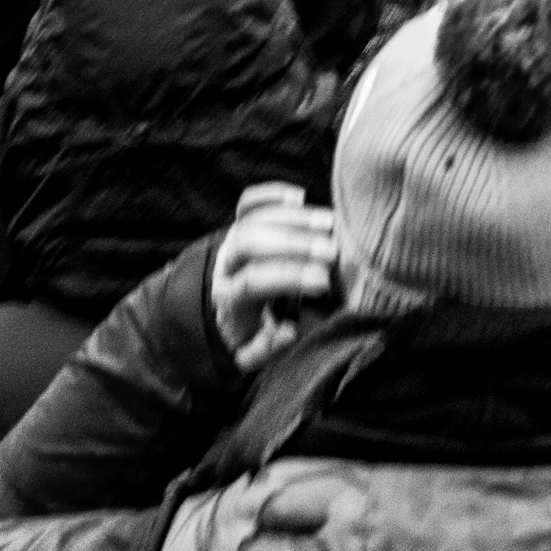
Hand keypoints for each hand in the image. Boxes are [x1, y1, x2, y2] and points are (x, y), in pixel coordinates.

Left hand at [211, 184, 336, 373]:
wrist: (218, 309)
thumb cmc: (244, 333)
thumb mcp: (248, 356)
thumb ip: (267, 349)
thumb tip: (289, 332)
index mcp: (228, 298)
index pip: (254, 281)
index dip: (288, 277)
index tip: (323, 281)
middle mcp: (225, 263)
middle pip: (252, 244)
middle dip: (293, 244)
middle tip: (332, 250)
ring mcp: (230, 239)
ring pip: (255, 220)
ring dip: (293, 218)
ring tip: (330, 223)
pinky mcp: (238, 223)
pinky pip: (248, 203)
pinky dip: (271, 194)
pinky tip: (298, 196)